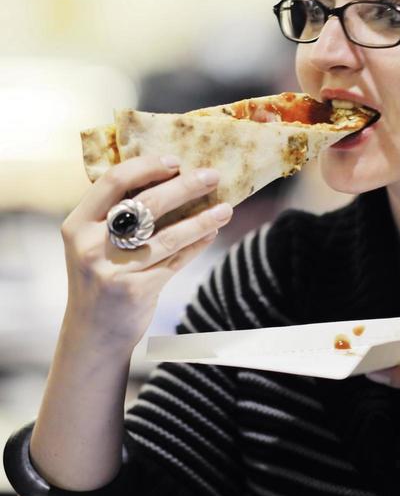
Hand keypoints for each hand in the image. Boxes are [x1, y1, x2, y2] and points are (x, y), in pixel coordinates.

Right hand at [60, 155, 232, 348]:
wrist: (92, 334)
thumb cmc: (99, 277)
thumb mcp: (92, 243)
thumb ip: (116, 214)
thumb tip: (167, 177)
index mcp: (77, 225)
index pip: (113, 182)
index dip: (147, 166)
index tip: (175, 161)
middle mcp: (92, 246)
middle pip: (147, 205)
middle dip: (185, 186)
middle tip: (212, 176)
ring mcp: (114, 270)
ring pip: (169, 236)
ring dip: (202, 219)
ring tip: (226, 208)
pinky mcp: (137, 290)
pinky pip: (175, 261)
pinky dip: (197, 244)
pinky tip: (213, 232)